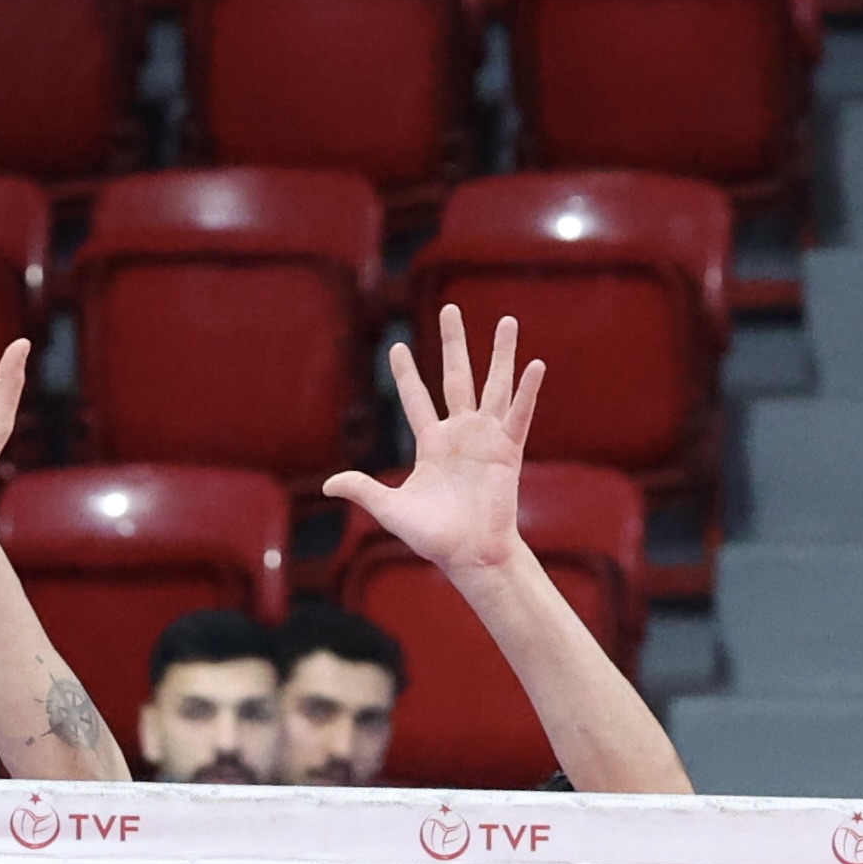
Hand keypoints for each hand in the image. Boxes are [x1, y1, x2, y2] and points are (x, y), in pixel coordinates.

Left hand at [329, 305, 541, 581]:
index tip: (396, 346)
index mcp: (432, 443)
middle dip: (453, 343)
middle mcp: (460, 433)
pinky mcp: (508, 450)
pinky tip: (534, 365)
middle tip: (451, 308)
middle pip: (456, 376)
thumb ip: (363, 490)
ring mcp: (486, 438)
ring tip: (508, 321)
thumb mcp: (392, 510)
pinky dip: (527, 391)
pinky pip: (519, 414)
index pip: (416, 399)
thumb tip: (328, 485)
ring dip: (501, 353)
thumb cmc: (433, 538)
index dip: (406, 374)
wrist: (469, 555)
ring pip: (494, 385)